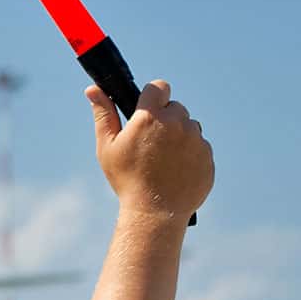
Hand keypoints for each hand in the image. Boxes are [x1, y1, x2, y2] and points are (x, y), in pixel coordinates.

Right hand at [86, 80, 213, 222]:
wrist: (155, 212)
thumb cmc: (126, 179)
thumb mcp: (108, 147)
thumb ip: (104, 115)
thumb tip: (93, 89)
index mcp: (151, 117)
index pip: (159, 87)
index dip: (153, 97)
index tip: (149, 110)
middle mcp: (177, 123)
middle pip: (175, 108)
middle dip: (165, 119)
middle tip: (152, 144)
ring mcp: (196, 139)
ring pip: (189, 127)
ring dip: (180, 136)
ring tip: (164, 160)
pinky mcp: (207, 156)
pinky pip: (200, 146)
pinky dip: (190, 154)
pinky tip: (176, 171)